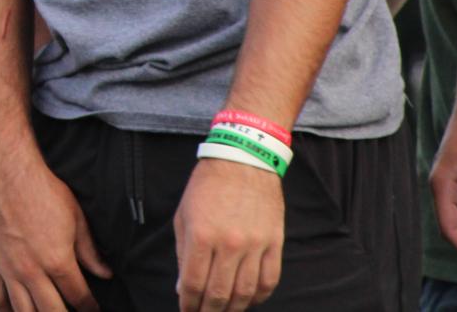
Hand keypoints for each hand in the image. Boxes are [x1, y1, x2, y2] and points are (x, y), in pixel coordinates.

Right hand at [0, 158, 110, 311]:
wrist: (7, 171)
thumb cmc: (43, 190)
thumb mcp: (76, 218)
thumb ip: (89, 251)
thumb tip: (105, 273)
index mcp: (58, 262)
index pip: (79, 297)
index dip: (89, 307)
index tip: (93, 310)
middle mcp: (32, 271)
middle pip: (51, 311)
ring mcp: (8, 268)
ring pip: (21, 310)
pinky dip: (2, 306)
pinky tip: (12, 308)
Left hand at [173, 158, 283, 309]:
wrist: (243, 160)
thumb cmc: (206, 187)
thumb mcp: (183, 215)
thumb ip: (182, 253)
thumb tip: (183, 288)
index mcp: (201, 235)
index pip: (194, 284)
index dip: (188, 304)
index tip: (186, 311)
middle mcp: (228, 244)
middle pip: (219, 294)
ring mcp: (254, 245)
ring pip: (246, 292)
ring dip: (233, 308)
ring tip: (224, 311)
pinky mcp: (274, 243)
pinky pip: (270, 280)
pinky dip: (260, 297)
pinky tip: (249, 300)